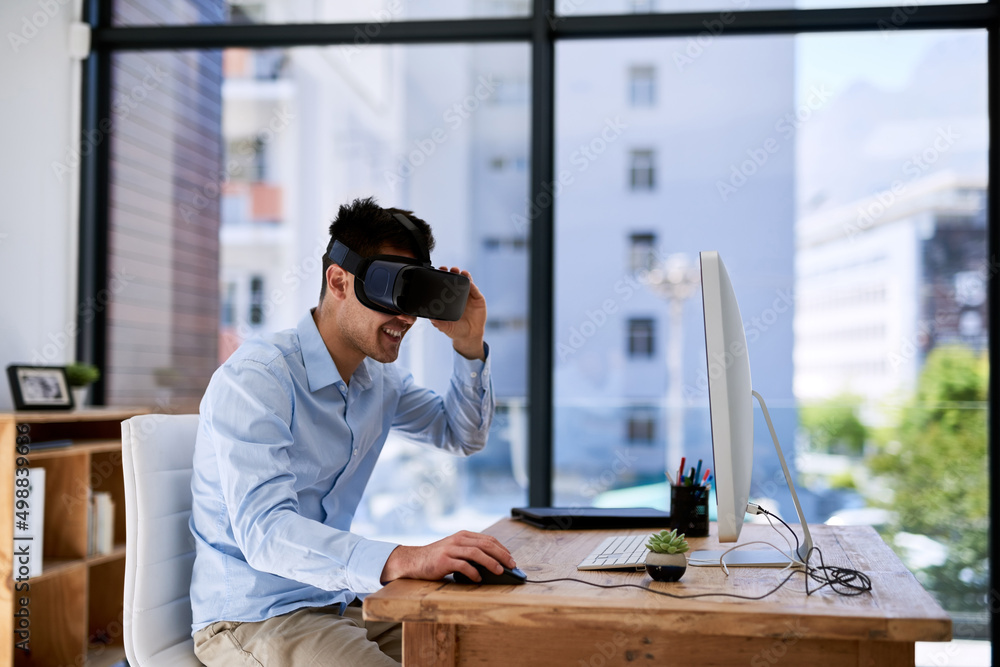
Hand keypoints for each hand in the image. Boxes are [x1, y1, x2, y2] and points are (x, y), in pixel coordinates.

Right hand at [380, 530, 515, 583]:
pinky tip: (478, 578)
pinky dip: (473, 572)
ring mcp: (450, 549)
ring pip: (476, 553)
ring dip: (491, 562)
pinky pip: (463, 565)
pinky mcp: (444, 561)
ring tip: (499, 571)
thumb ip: (470, 552)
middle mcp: (458, 540)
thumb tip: (494, 563)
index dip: (502, 548)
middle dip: (501, 554)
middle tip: (511, 564)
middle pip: (485, 544)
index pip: (488, 539)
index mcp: (463, 535)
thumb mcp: (455, 549)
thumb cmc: (437, 558)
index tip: (511, 558)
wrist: (413, 561)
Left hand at [430, 267, 485, 360]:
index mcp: (449, 299)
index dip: (442, 277)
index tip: (438, 271)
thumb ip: (438, 323)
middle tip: (449, 269)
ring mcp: (469, 296)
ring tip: (461, 272)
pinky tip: (469, 282)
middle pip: (456, 280)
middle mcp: (458, 295)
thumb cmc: (456, 330)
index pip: (445, 285)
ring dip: (463, 276)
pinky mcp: (478, 299)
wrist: (470, 336)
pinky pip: (475, 290)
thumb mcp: (445, 327)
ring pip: (466, 282)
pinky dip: (472, 285)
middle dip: (453, 273)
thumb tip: (429, 318)